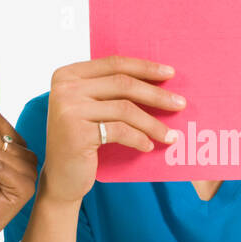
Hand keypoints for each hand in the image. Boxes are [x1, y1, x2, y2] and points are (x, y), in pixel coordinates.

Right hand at [41, 56, 182, 203]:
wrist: (60, 177)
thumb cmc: (82, 140)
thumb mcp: (91, 109)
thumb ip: (110, 91)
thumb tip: (157, 80)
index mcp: (68, 75)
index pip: (114, 64)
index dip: (144, 67)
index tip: (170, 73)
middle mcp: (64, 88)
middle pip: (122, 84)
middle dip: (156, 94)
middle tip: (180, 104)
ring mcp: (68, 110)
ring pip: (124, 109)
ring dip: (153, 123)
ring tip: (171, 135)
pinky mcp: (77, 133)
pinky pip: (119, 131)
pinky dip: (138, 138)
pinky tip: (148, 146)